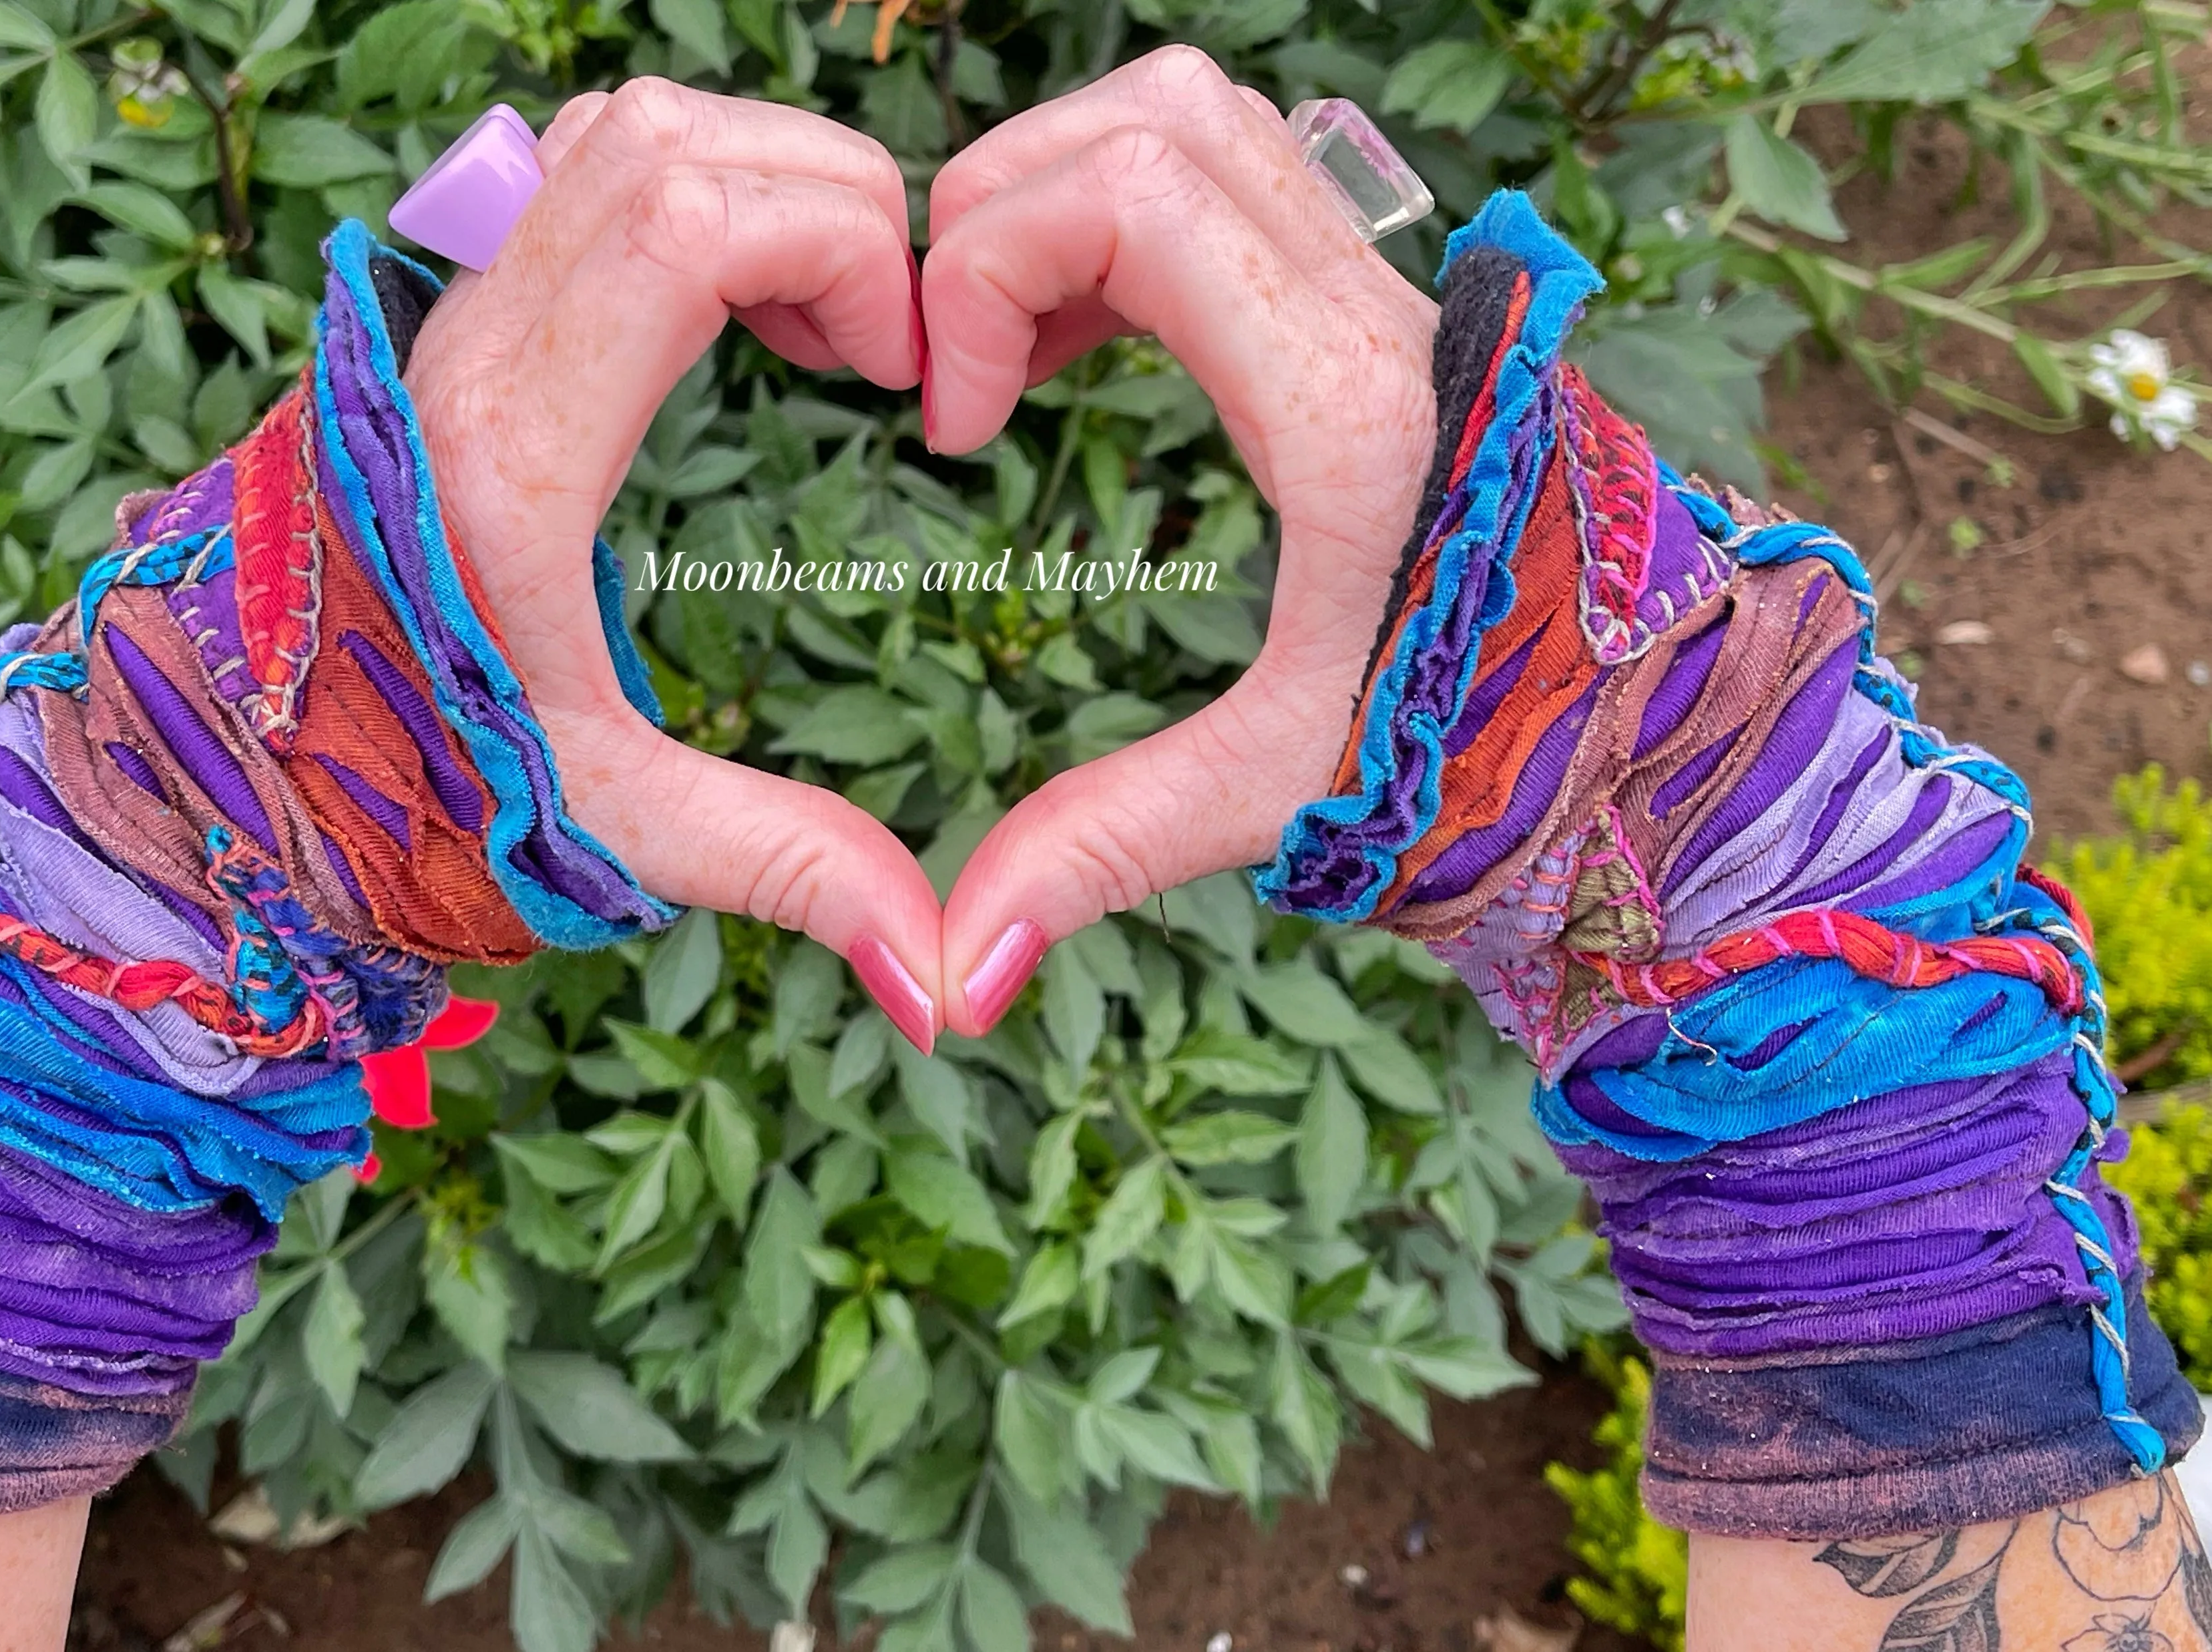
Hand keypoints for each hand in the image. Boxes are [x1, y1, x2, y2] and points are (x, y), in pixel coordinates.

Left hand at [404, 82, 944, 1048]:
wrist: (234, 764)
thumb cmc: (408, 793)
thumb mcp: (611, 827)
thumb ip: (783, 869)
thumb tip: (945, 976)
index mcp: (509, 453)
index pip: (683, 220)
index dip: (842, 248)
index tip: (903, 371)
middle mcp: (463, 350)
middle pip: (670, 141)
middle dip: (831, 200)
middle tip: (888, 346)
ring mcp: (447, 316)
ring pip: (624, 131)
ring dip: (760, 182)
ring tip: (826, 328)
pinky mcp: (452, 313)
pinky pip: (583, 170)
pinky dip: (695, 191)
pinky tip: (748, 315)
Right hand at [916, 46, 1443, 1033]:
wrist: (1661, 729)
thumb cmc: (1494, 758)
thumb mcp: (1281, 792)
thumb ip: (1106, 851)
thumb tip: (951, 978)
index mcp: (1346, 406)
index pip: (1131, 195)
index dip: (986, 270)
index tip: (957, 424)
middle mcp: (1380, 314)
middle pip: (1150, 116)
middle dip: (1004, 206)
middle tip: (960, 368)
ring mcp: (1392, 292)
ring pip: (1199, 118)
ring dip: (1071, 193)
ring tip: (1013, 347)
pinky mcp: (1388, 307)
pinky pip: (1237, 175)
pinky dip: (1130, 218)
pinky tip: (1082, 346)